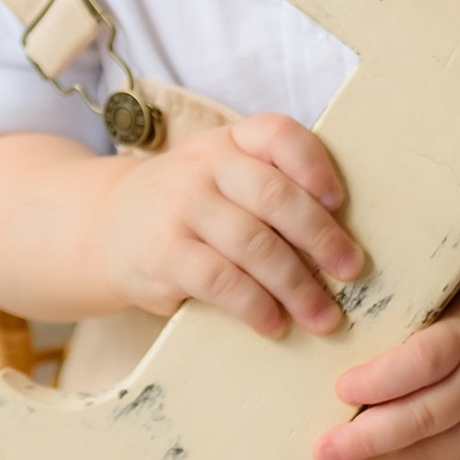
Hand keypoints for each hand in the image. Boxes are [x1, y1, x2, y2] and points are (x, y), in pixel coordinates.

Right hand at [91, 114, 363, 340]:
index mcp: (230, 142)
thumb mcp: (222, 177)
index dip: (314, 165)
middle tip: (352, 271)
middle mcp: (205, 167)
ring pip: (253, 245)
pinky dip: (255, 306)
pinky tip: (275, 324)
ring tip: (324, 317)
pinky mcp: (163, 255)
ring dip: (297, 285)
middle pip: (274, 196)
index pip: (277, 134)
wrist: (107, 226)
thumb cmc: (191, 206)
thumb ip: (271, 188)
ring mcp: (181, 209)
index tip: (340, 202)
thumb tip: (343, 244)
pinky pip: (220, 281)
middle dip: (321, 237)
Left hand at [312, 274, 459, 459]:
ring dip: (384, 459)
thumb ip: (419, 327)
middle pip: (420, 420)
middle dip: (363, 438)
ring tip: (346, 456)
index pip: (420, 365)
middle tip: (321, 450)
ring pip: (433, 457)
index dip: (376, 381)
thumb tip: (346, 353)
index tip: (339, 388)